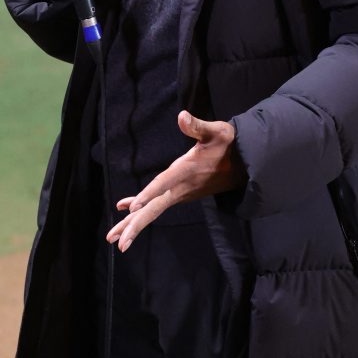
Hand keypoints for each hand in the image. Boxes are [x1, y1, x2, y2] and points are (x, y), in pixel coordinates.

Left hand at [106, 111, 246, 251]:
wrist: (244, 164)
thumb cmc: (229, 144)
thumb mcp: (217, 131)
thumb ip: (197, 126)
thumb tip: (181, 116)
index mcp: (187, 171)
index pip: (164, 183)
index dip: (148, 193)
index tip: (131, 210)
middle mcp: (182, 187)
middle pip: (155, 208)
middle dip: (135, 225)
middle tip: (116, 241)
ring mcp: (181, 193)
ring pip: (154, 210)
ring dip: (134, 224)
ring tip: (113, 238)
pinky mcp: (181, 192)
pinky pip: (158, 203)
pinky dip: (141, 205)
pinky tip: (124, 208)